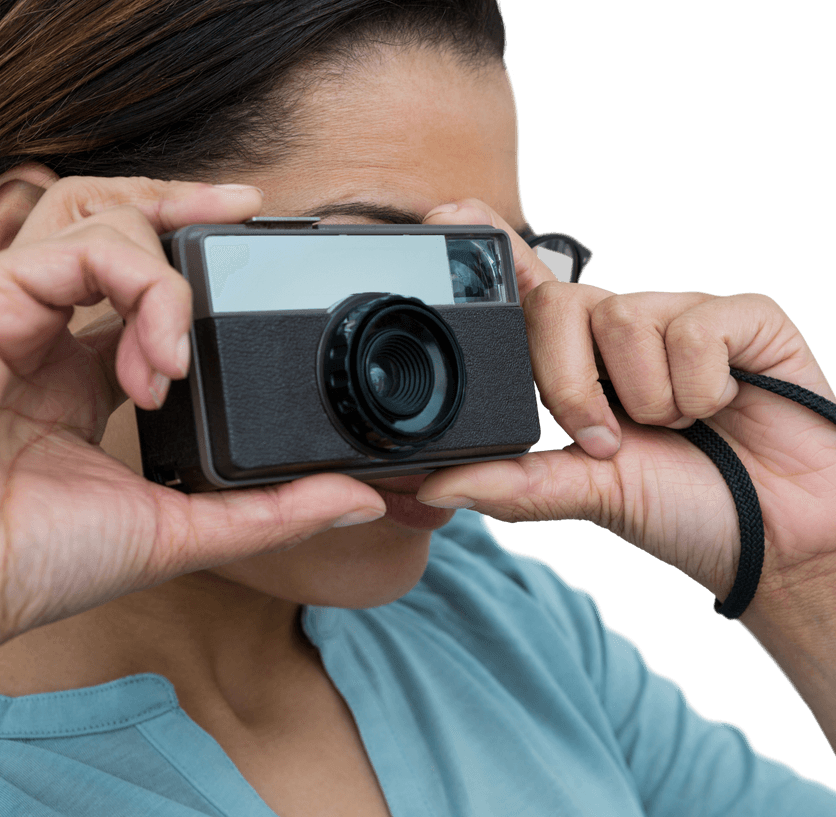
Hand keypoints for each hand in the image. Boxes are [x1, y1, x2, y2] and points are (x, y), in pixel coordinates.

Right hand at [0, 167, 385, 641]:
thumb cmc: (41, 566)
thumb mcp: (179, 531)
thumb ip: (271, 512)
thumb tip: (363, 501)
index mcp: (81, 378)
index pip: (136, 289)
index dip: (190, 264)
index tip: (258, 245)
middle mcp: (49, 333)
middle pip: (110, 220)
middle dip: (182, 202)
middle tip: (249, 207)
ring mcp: (18, 312)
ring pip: (97, 216)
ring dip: (167, 273)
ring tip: (182, 354)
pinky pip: (77, 247)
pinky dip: (142, 289)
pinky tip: (160, 362)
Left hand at [419, 199, 835, 614]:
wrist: (779, 538)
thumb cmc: (687, 509)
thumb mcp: (592, 497)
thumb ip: (519, 485)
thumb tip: (438, 482)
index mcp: (584, 364)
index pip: (529, 290)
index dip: (491, 249)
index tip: (444, 214)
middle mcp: (629, 330)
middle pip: (561, 304)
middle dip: (572, 386)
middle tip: (611, 441)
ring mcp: (686, 317)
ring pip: (626, 319)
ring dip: (650, 400)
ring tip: (684, 426)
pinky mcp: (745, 316)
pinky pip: (696, 329)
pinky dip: (704, 389)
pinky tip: (727, 406)